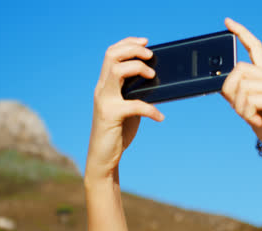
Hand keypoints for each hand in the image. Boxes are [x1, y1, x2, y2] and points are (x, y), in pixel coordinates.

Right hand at [85, 37, 164, 181]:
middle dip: (133, 50)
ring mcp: (104, 101)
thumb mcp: (128, 107)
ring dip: (137, 68)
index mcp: (106, 85)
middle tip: (151, 55)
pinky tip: (160, 117)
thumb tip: (157, 82)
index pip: (111, 53)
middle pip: (112, 55)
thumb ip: (136, 93)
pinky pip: (133, 105)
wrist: (103, 158)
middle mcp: (102, 89)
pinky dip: (150, 109)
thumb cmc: (118, 131)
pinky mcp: (110, 116)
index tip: (146, 41)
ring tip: (153, 75)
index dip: (128, 43)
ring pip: (116, 71)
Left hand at [222, 18, 261, 161]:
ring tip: (252, 118)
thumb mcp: (252, 111)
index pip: (255, 48)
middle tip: (240, 110)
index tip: (227, 22)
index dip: (241, 33)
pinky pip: (248, 99)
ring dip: (239, 107)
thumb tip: (222, 85)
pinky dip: (246, 113)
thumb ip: (240, 96)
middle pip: (238, 69)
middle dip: (230, 91)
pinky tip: (258, 121)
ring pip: (241, 85)